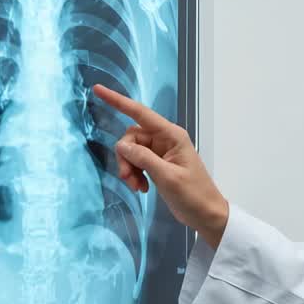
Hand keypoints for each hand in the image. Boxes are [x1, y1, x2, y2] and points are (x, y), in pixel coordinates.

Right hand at [92, 84, 228, 248]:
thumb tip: (121, 145)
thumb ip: (143, 159)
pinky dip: (134, 174)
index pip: (140, 113)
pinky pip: (136, 162)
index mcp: (172, 135)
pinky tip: (142, 188)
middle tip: (128, 179)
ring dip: (129, 169)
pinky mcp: (157, 164)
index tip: (98, 90)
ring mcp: (160, 152)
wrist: (205, 214)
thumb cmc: (193, 194)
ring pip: (131, 151)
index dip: (118, 101)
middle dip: (125, 157)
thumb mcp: (167, 176)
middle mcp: (165, 139)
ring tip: (137, 187)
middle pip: (131, 137)